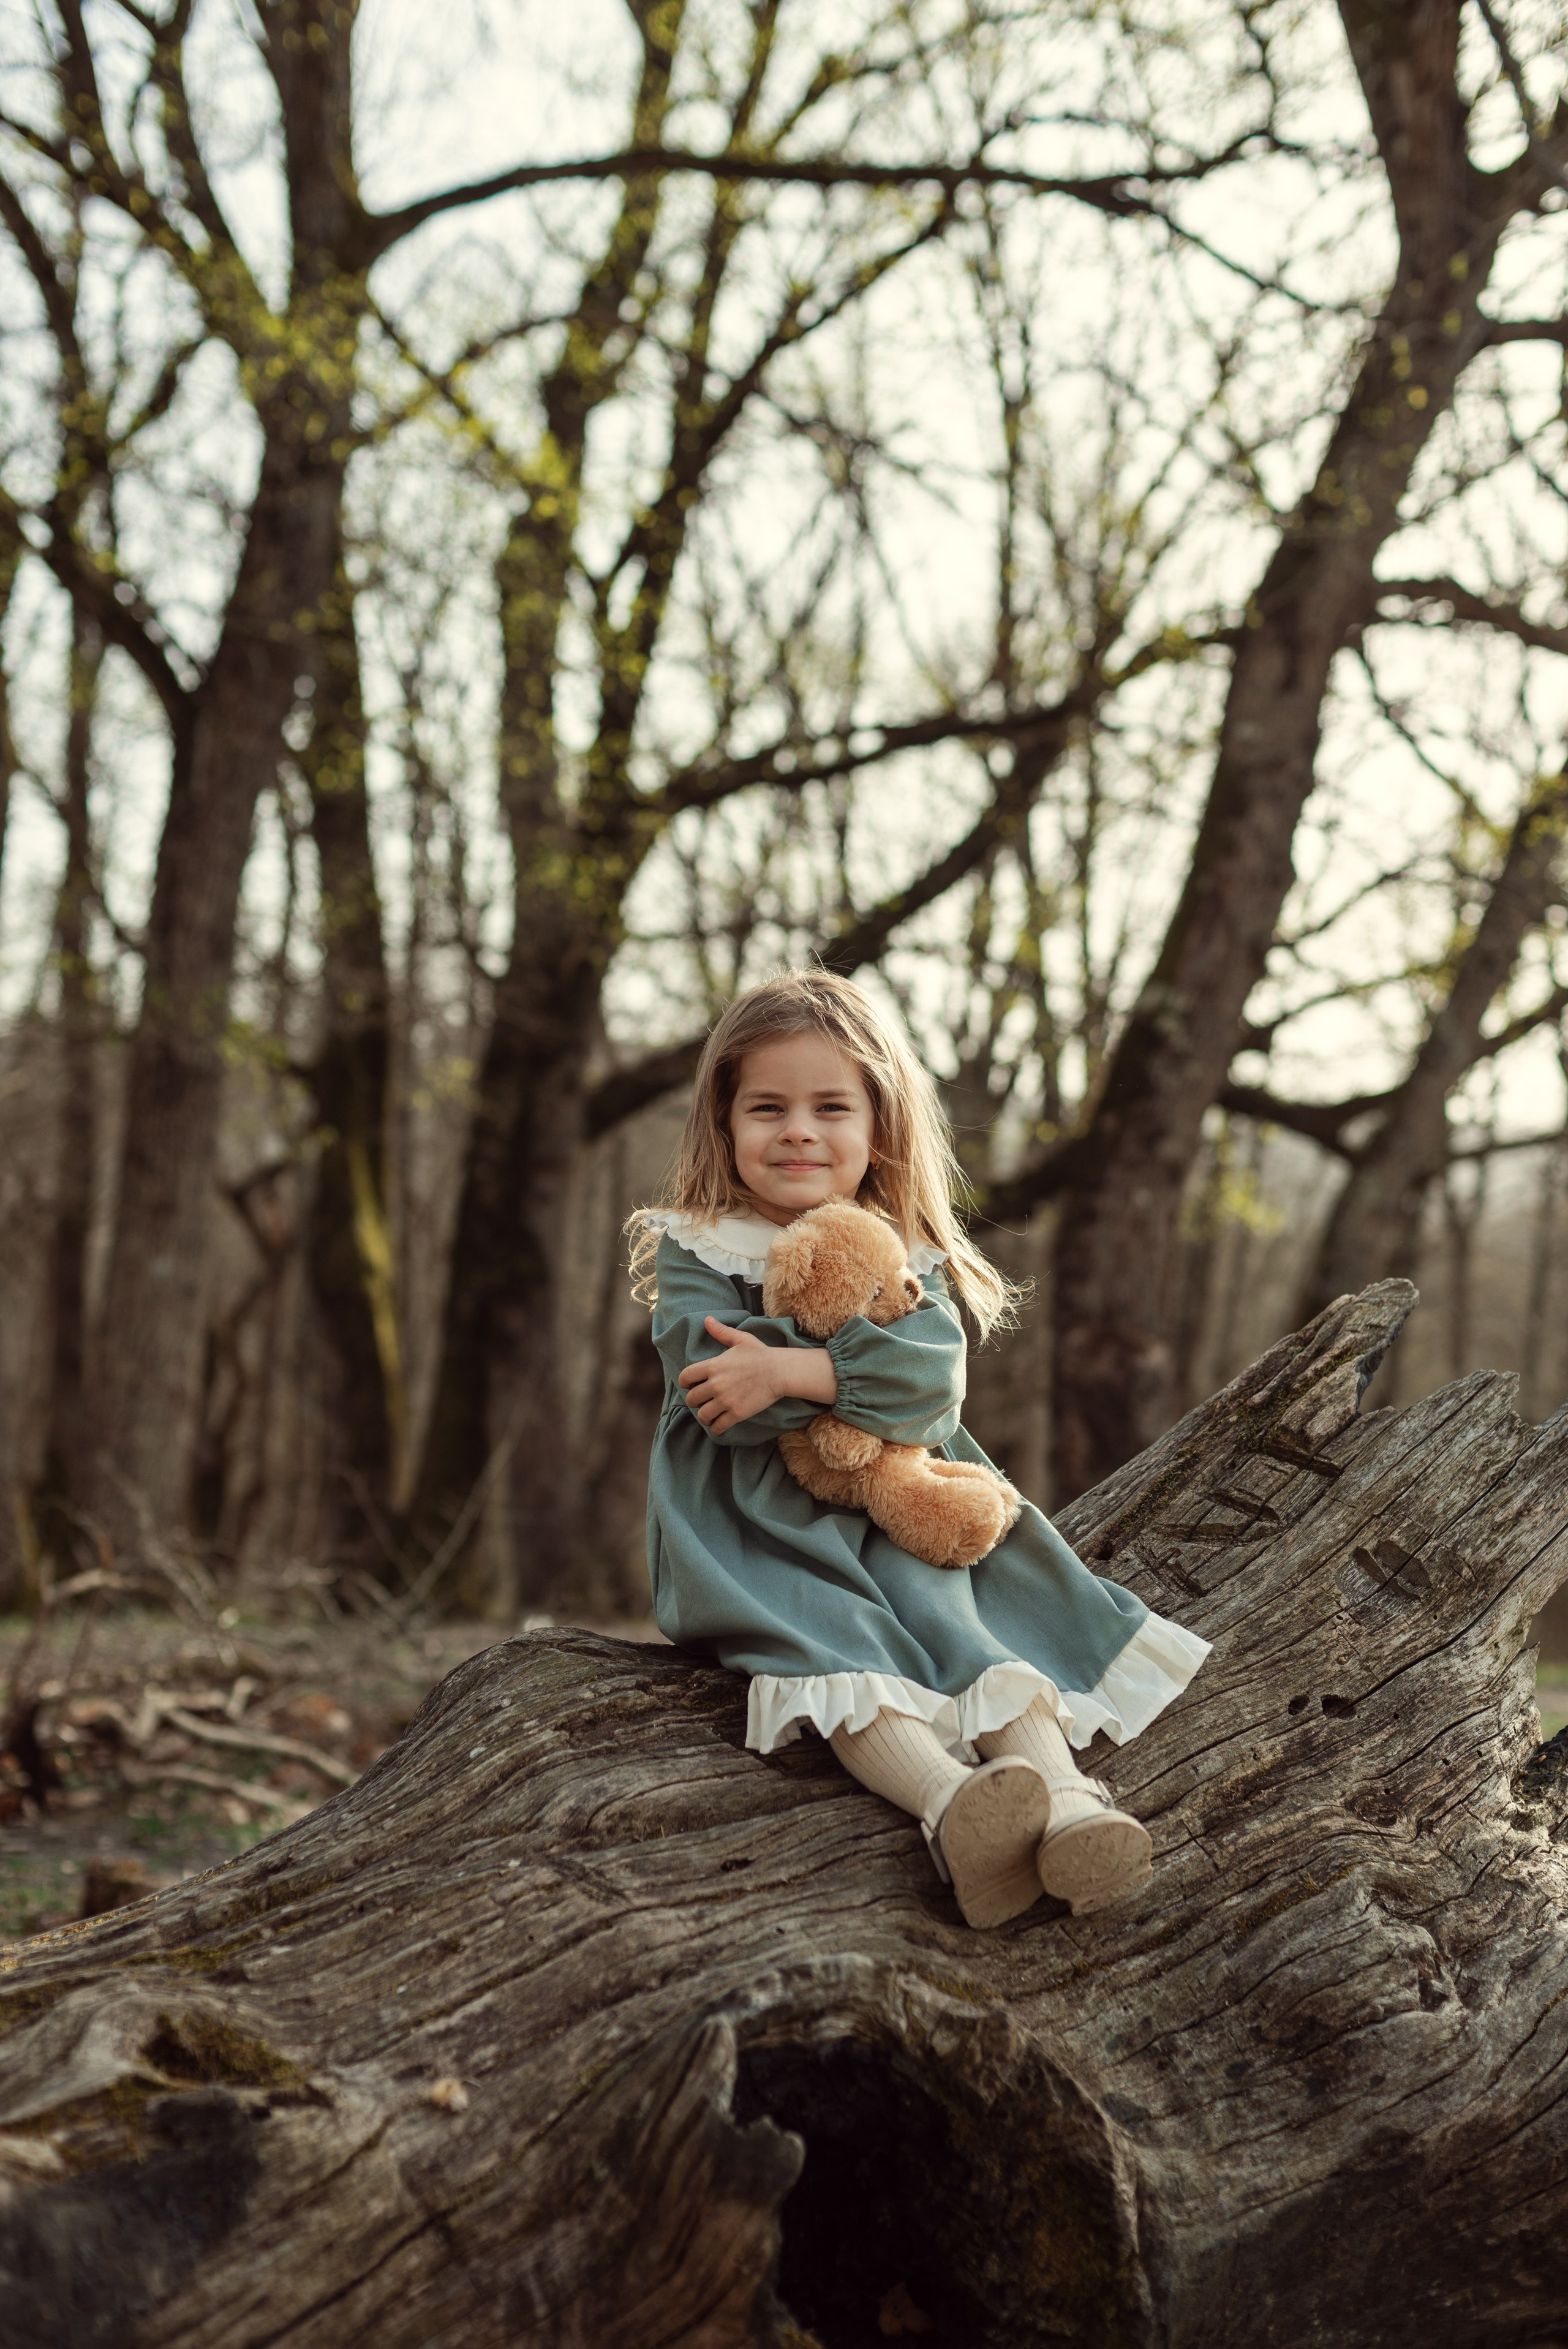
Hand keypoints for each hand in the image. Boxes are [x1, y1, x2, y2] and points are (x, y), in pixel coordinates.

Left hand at [678, 1319, 785, 1433]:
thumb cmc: (761, 1354)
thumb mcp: (740, 1339)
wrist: (780, 1371)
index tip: (690, 1386)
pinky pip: (718, 1426)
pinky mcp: (737, 1413)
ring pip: (702, 1415)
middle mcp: (715, 1385)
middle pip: (692, 1399)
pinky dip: (716, 1428)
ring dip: (704, 1416)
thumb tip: (707, 1320)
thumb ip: (721, 1332)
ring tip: (709, 1415)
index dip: (685, 1383)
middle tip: (701, 1401)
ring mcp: (725, 1401)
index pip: (685, 1378)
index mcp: (712, 1366)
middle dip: (694, 1401)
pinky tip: (718, 1426)